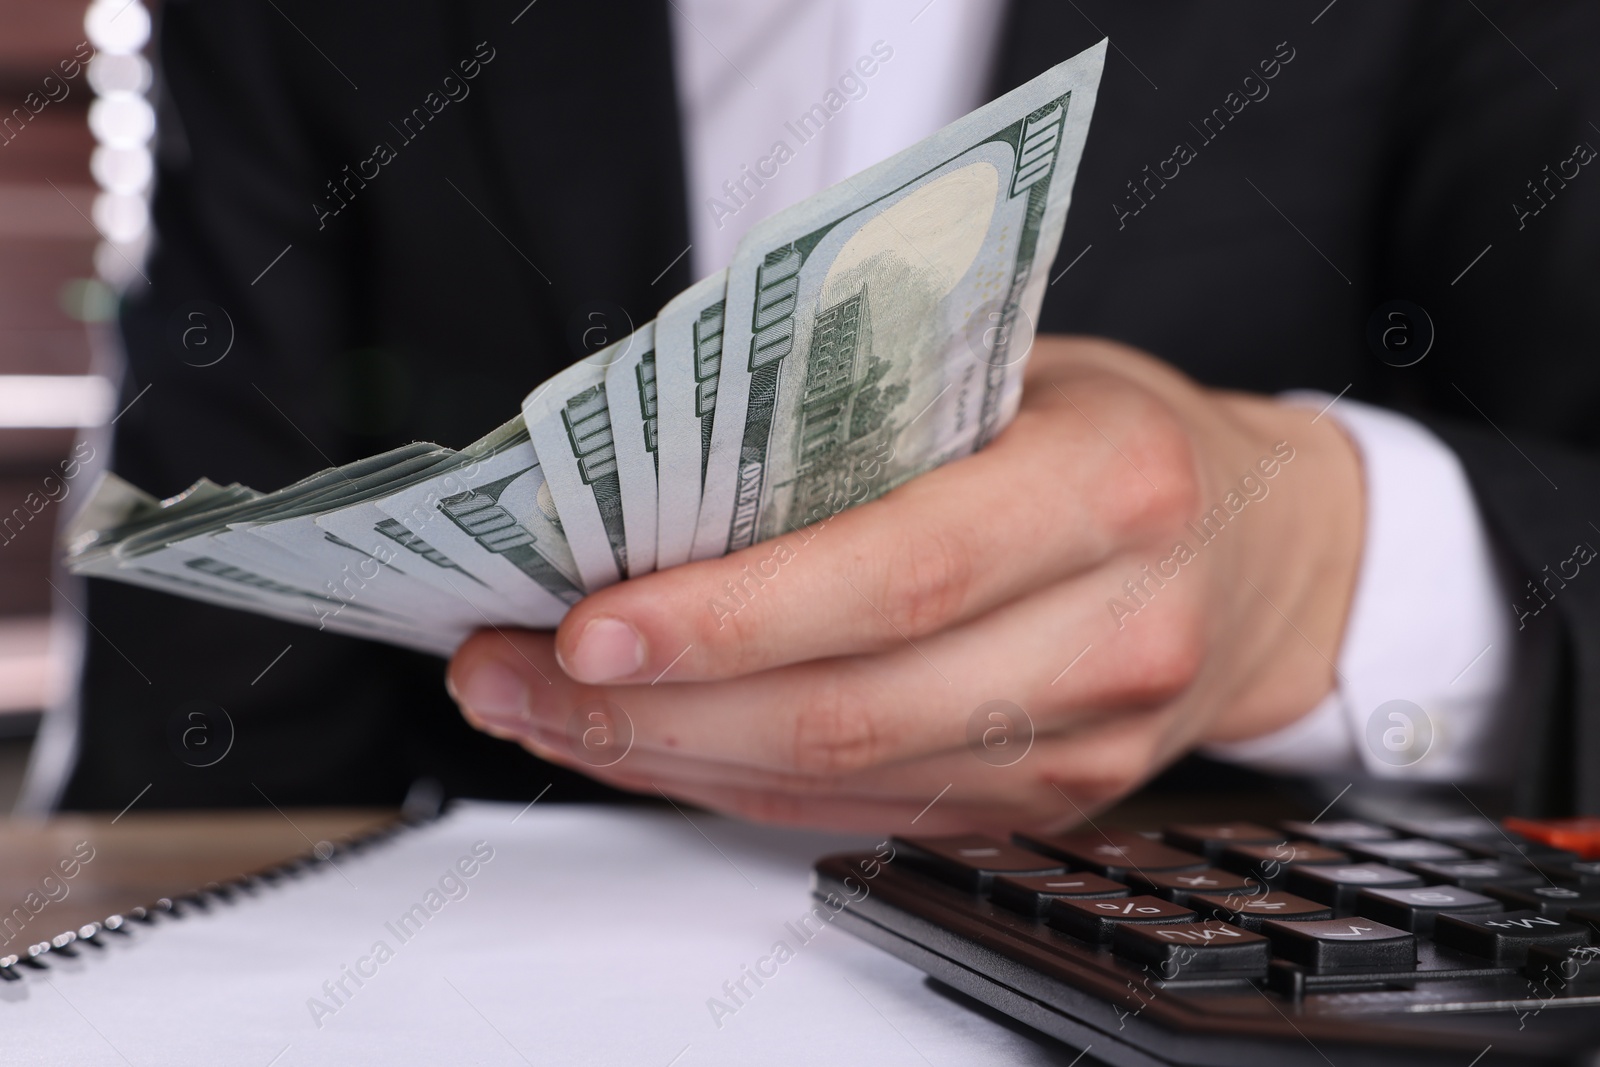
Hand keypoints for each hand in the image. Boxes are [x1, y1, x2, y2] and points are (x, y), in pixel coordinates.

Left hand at [446, 336, 1363, 832]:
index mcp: (1109, 493)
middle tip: (510, 669)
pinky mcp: (1040, 807)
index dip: (731, 615)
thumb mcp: (1017, 365)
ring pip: (835, 784)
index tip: (589, 619)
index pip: (896, 575)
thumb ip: (864, 406)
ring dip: (663, 754)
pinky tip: (644, 744)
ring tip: (540, 706)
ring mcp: (1078, 746)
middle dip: (649, 706)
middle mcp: (1110, 636)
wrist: (1268, 553)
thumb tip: (662, 457)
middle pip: (844, 711)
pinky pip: (855, 814)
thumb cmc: (1128, 434)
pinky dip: (729, 784)